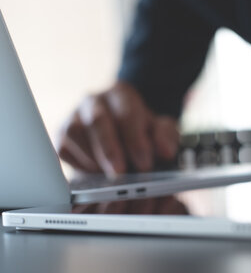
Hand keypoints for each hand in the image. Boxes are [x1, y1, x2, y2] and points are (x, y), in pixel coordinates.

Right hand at [57, 82, 179, 176]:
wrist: (124, 131)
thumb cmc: (143, 130)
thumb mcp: (162, 130)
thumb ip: (166, 137)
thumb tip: (166, 152)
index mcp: (121, 94)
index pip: (127, 115)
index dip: (135, 142)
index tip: (145, 165)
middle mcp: (93, 101)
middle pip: (97, 121)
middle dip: (110, 150)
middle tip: (121, 174)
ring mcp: (73, 117)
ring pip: (75, 134)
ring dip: (93, 159)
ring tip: (110, 178)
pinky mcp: (61, 137)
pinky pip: (63, 150)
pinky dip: (78, 165)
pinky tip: (95, 177)